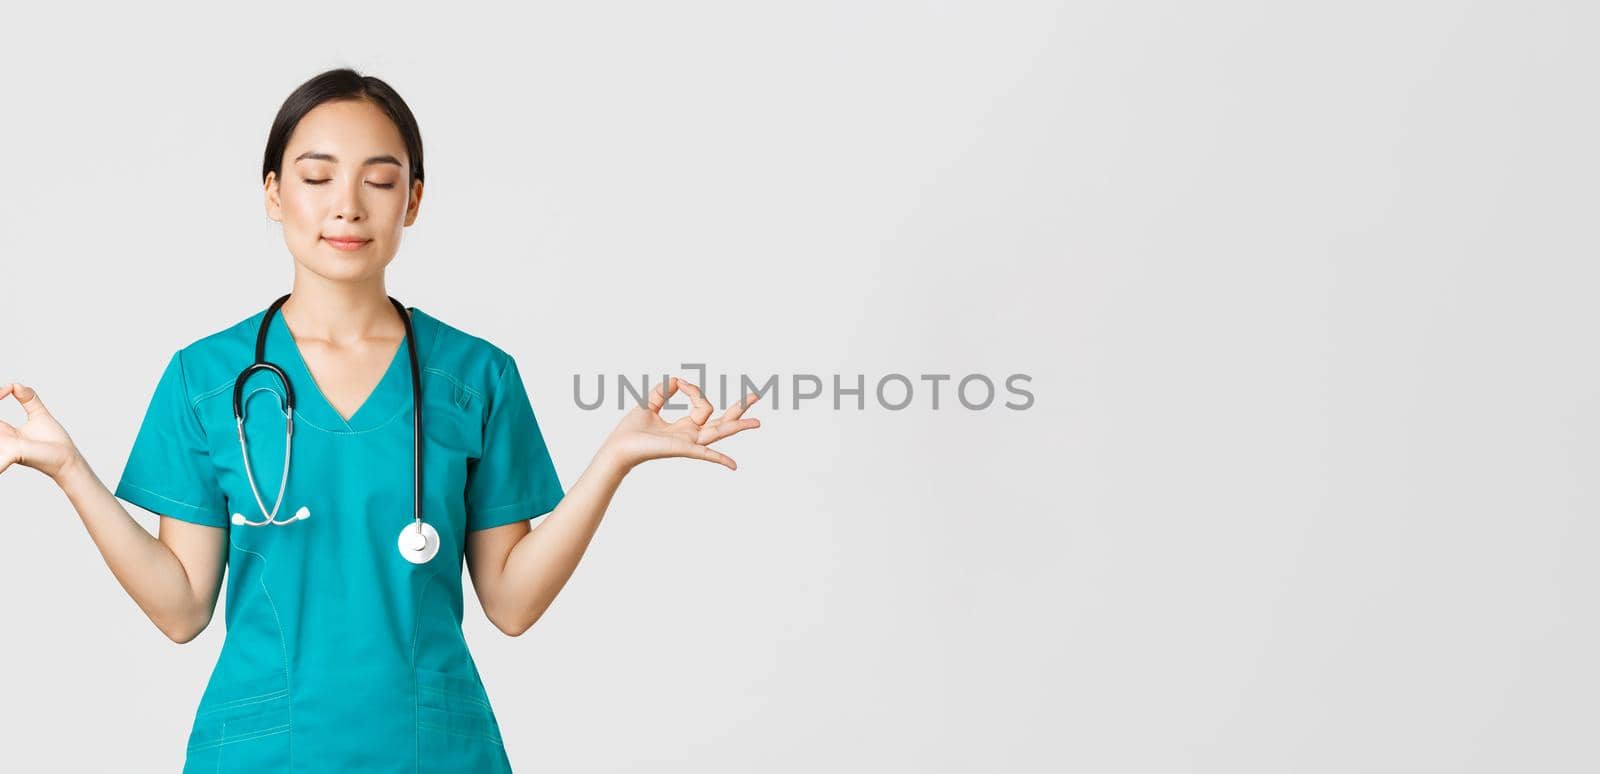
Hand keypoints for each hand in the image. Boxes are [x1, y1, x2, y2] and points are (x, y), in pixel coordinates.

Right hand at [0, 382, 81, 480]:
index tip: (8, 390)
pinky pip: (0, 461)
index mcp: (4, 431)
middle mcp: (1, 440)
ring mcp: (5, 447)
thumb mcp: (39, 415)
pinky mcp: (13, 453)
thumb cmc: (54, 442)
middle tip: (2, 392)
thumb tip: (16, 384)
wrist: (67, 459)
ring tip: (19, 436)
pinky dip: (0, 464)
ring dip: (2, 433)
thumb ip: (28, 399)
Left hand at [601, 377, 761, 471]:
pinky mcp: (681, 449)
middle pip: (722, 422)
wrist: (618, 446)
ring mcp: (689, 444)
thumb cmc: (631, 430)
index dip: (694, 390)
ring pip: (719, 432)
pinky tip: (733, 465)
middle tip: (758, 395)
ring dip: (738, 426)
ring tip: (757, 422)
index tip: (678, 383)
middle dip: (740, 409)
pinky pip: (704, 454)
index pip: (703, 405)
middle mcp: (691, 436)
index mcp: (685, 427)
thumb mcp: (648, 403)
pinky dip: (719, 459)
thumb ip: (662, 391)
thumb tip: (675, 380)